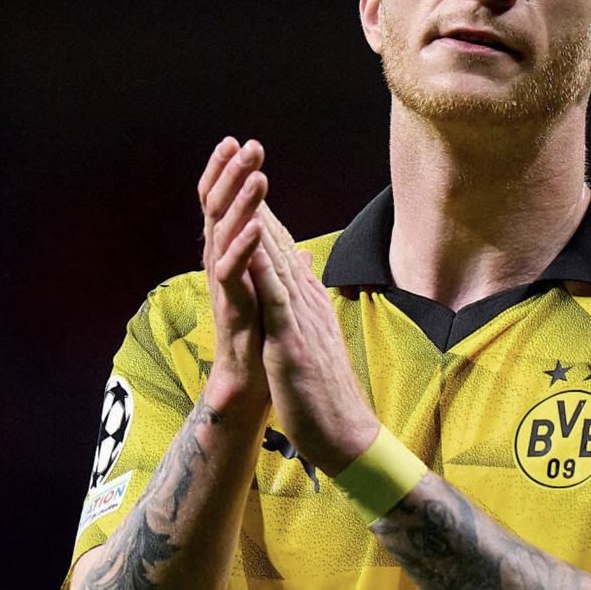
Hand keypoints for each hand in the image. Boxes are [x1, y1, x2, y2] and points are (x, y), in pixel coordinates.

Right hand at [197, 137, 273, 408]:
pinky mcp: (231, 305)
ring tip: (259, 175)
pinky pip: (233, 271)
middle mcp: (219, 261)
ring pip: (225, 233)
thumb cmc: (258, 330)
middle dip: (232, 174)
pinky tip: (258, 225)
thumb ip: (275, 260)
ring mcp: (223, 282)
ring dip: (242, 202)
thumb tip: (293, 242)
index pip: (222, 203)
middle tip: (248, 144)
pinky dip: (245, 246)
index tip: (238, 141)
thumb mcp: (269, 286)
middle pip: (218, 207)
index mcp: (228, 252)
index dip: (227, 172)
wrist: (250, 377)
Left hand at [249, 193, 380, 475]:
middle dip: (261, 200)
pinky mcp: (293, 339)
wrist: (343, 433)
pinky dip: (263, 265)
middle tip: (247, 156)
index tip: (248, 178)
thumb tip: (302, 276)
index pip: (283, 250)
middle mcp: (306, 302)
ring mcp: (301, 318)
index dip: (265, 212)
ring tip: (249, 179)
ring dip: (263, 217)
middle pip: (280, 241)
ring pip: (278, 258)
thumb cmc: (326, 392)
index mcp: (307, 303)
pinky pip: (275, 296)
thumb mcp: (313, 339)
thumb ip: (306, 304)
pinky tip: (251, 238)